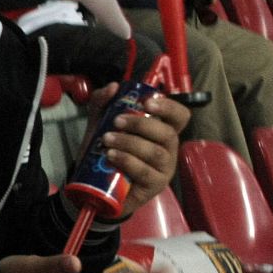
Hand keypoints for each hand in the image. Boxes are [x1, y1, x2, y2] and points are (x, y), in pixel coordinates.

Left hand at [80, 84, 188, 214]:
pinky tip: (111, 155)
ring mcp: (163, 168)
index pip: (180, 116)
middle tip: (116, 121)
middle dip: (140, 124)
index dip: (169, 107)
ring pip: (155, 152)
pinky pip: (145, 171)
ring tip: (107, 139)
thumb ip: (103, 102)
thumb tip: (114, 87)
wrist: (93, 183)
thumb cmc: (106, 149)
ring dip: (129, 143)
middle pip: (167, 133)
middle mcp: (167, 149)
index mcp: (161, 131)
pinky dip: (127, 161)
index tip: (148, 102)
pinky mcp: (154, 185)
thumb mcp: (100, 122)